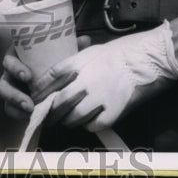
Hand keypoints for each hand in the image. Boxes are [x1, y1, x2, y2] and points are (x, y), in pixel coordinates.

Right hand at [0, 35, 92, 119]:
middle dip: (14, 94)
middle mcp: (11, 74)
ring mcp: (11, 88)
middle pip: (4, 83)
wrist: (48, 74)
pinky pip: (10, 109)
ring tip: (30, 112)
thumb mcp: (56, 52)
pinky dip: (18, 114)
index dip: (15, 68)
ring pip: (5, 99)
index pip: (9, 61)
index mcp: (18, 58)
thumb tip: (86, 39)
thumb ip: (69, 47)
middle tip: (29, 102)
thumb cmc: (49, 58)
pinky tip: (30, 118)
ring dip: (16, 106)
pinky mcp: (14, 102)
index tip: (28, 76)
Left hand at [31, 21, 177, 131]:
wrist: (142, 61)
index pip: (51, 78)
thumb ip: (69, 65)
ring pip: (75, 117)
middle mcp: (87, 81)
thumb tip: (50, 78)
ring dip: (68, 120)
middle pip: (60, 101)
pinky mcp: (113, 111)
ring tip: (65, 120)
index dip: (41, 90)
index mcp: (79, 64)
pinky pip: (93, 124)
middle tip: (47, 117)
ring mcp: (100, 98)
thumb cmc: (114, 55)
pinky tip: (87, 121)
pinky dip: (87, 124)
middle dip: (51, 111)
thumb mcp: (87, 52)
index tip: (35, 97)